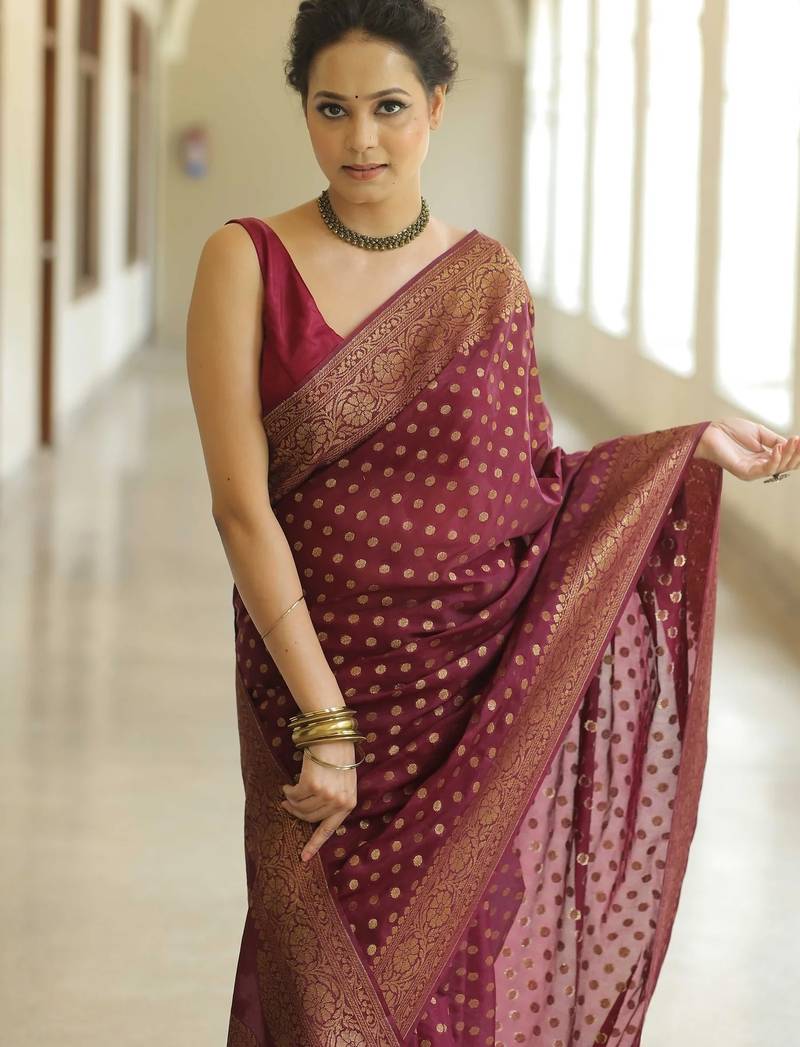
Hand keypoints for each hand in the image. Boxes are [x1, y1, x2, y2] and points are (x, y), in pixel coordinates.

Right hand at [280, 739, 357, 862]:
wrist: (333, 735)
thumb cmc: (337, 756)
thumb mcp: (343, 781)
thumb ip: (334, 799)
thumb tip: (311, 814)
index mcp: (349, 803)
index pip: (329, 829)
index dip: (315, 844)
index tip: (303, 857)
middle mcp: (338, 802)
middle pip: (309, 818)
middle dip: (296, 812)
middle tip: (287, 804)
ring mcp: (325, 795)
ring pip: (300, 808)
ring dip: (291, 801)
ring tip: (288, 792)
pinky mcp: (311, 785)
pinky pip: (293, 796)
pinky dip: (288, 792)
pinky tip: (288, 785)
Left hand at [694, 417, 799, 480]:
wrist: (710, 431)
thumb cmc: (730, 430)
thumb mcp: (759, 432)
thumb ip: (775, 439)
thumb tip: (792, 444)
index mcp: (763, 457)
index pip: (786, 459)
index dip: (796, 451)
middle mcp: (759, 466)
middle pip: (785, 466)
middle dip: (795, 453)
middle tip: (798, 440)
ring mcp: (752, 471)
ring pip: (777, 468)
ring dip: (787, 455)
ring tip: (792, 442)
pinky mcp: (744, 472)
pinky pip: (764, 470)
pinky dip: (774, 459)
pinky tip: (778, 448)